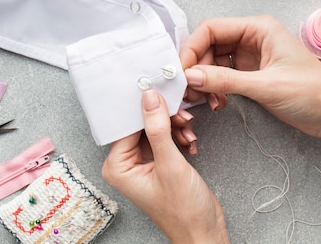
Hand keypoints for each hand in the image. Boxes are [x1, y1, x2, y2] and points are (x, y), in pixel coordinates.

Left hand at [102, 90, 229, 243]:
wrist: (203, 230)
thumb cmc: (183, 211)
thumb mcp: (170, 165)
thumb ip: (158, 129)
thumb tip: (149, 98)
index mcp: (117, 166)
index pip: (126, 125)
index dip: (144, 108)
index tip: (158, 90)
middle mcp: (125, 163)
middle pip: (141, 124)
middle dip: (164, 118)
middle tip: (181, 113)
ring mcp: (141, 162)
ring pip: (155, 128)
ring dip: (175, 126)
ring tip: (188, 133)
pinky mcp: (157, 161)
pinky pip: (164, 137)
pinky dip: (179, 135)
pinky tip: (189, 143)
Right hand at [179, 15, 320, 138]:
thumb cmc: (315, 92)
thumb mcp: (266, 86)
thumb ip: (225, 80)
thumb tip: (192, 76)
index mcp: (258, 28)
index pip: (211, 29)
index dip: (192, 48)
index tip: (181, 70)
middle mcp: (252, 38)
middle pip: (208, 45)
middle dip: (196, 67)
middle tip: (188, 89)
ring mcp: (250, 56)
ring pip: (212, 62)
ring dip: (204, 81)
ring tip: (206, 100)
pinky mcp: (250, 74)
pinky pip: (221, 76)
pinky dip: (214, 89)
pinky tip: (218, 102)